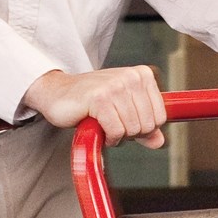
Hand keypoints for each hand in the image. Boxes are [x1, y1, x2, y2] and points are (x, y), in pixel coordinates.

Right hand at [23, 64, 168, 145]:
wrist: (57, 93)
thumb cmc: (91, 101)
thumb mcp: (123, 110)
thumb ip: (143, 126)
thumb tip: (159, 142)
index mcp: (142, 75)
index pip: (160, 116)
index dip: (144, 128)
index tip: (126, 121)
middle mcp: (131, 77)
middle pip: (148, 125)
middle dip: (131, 133)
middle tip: (113, 124)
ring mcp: (115, 86)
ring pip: (132, 129)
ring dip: (118, 135)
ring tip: (104, 124)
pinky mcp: (99, 98)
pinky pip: (116, 131)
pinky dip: (109, 137)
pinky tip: (98, 128)